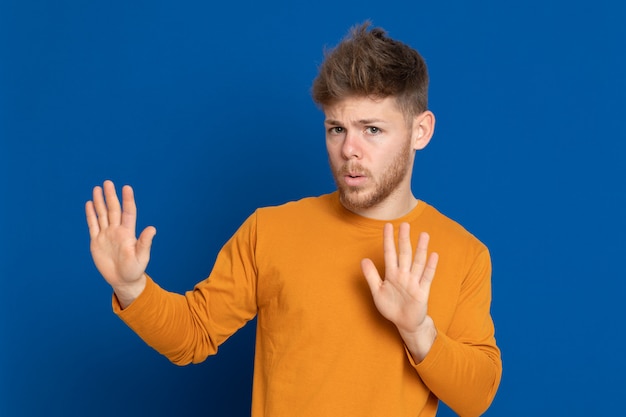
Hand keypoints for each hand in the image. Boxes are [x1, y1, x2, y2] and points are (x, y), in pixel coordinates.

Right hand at [85, 180, 155, 306]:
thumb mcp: (141, 256)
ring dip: (100, 202)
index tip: (127, 187)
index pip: (128, 212)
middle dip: (110, 196)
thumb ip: (145, 242)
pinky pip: (93, 225)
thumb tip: (152, 228)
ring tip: (97, 188)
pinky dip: (91, 215)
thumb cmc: (135, 269)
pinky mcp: (96, 242)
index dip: (128, 200)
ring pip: (102, 215)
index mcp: (128, 233)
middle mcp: (117, 231)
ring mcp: (106, 235)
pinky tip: (89, 204)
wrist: (123, 280)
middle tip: (108, 182)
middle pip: (113, 210)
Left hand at [362, 223, 438, 360]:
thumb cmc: (391, 306)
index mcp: (391, 274)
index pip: (389, 253)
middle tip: (405, 224)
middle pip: (404, 254)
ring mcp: (413, 282)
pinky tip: (433, 255)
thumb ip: (371, 276)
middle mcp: (403, 275)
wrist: (405, 323)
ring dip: (421, 249)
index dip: (388, 240)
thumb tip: (363, 260)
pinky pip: (427, 277)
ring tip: (424, 235)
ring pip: (417, 262)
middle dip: (404, 239)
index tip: (387, 225)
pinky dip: (430, 267)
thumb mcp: (377, 291)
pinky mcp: (422, 291)